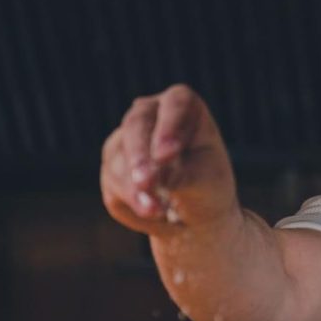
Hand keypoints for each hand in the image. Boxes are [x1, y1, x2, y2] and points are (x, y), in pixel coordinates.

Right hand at [101, 85, 237, 235]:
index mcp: (184, 106)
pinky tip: (154, 216)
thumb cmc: (208, 186)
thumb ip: (184, 175)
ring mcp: (126, 137)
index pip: (176, 104)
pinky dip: (131, 204)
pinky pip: (113, 184)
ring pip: (119, 157)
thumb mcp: (207, 181)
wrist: (194, 211)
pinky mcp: (112, 164)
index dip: (169, 127)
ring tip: (157, 212)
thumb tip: (158, 178)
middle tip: (146, 182)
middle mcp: (151, 113)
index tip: (167, 155)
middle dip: (140, 156)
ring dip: (134, 188)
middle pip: (137, 125)